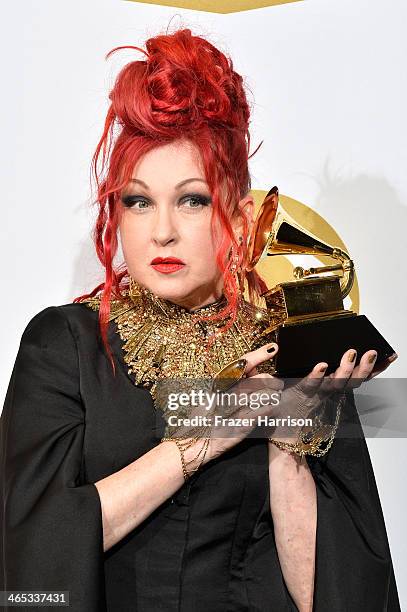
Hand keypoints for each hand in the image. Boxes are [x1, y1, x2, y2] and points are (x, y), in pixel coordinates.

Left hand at [262, 347, 397, 444]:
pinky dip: (315, 376)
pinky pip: (309, 385)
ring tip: (350, 355)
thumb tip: (335, 356)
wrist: (278, 431)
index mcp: (332, 389)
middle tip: (371, 353)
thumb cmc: (292, 410)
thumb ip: (317, 375)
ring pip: (334, 384)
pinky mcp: (299, 395)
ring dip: (344, 370)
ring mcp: (315, 395)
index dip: (373, 368)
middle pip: (350, 381)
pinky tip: (320, 366)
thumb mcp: (309, 386)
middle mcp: (327, 393)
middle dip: (363, 368)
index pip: (357, 377)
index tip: (389, 356)